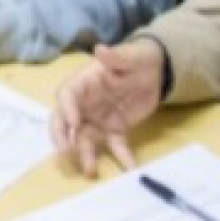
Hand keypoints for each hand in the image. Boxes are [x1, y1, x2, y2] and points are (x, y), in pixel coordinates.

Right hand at [50, 40, 166, 177]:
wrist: (157, 71)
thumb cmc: (138, 59)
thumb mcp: (130, 56)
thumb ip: (116, 57)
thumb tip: (100, 49)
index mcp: (85, 82)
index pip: (67, 95)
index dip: (67, 109)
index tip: (74, 122)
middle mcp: (86, 102)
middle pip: (65, 120)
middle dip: (62, 136)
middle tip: (66, 151)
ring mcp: (99, 118)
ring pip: (85, 138)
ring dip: (85, 154)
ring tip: (90, 170)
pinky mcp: (115, 129)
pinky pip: (115, 144)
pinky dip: (121, 156)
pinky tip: (128, 167)